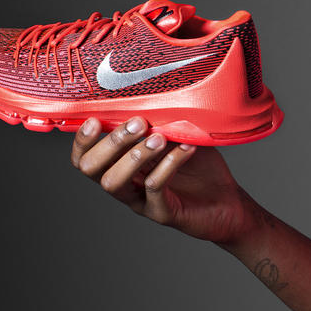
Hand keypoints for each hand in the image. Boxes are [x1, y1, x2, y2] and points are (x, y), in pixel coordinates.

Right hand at [70, 117, 255, 243]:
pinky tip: (186, 148)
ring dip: (134, 156)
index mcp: (121, 166)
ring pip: (115, 182)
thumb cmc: (200, 169)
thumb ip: (161, 123)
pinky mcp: (162, 213)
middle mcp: (125, 185)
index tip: (95, 120)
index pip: (85, 157)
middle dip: (110, 143)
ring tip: (159, 138)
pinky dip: (169, 165)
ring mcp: (141, 201)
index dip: (82, 140)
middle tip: (138, 123)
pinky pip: (154, 189)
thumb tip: (151, 97)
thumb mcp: (178, 139)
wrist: (228, 203)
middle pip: (92, 169)